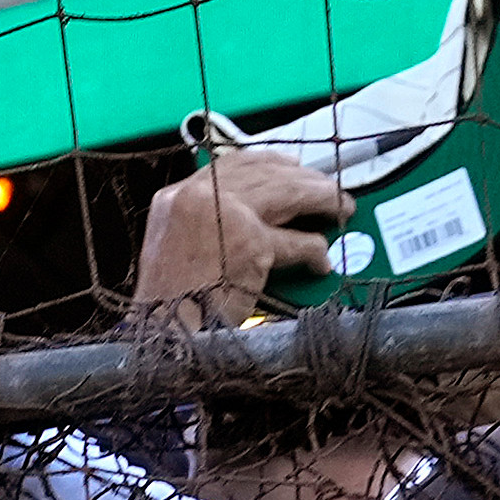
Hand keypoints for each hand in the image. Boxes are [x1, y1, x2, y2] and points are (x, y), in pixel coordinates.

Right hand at [131, 151, 351, 329]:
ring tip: (341, 209)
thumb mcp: (173, 248)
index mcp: (175, 198)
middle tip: (327, 189)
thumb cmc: (165, 303)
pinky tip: (322, 260)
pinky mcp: (251, 245)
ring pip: (289, 194)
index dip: (269, 163)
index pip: (231, 164)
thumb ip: (206, 223)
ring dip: (323, 200)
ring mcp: (225, 217)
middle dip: (304, 178)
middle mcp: (197, 198)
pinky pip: (297, 242)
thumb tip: (256, 215)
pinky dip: (315, 249)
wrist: (159, 336)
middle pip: (267, 173)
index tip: (291, 167)